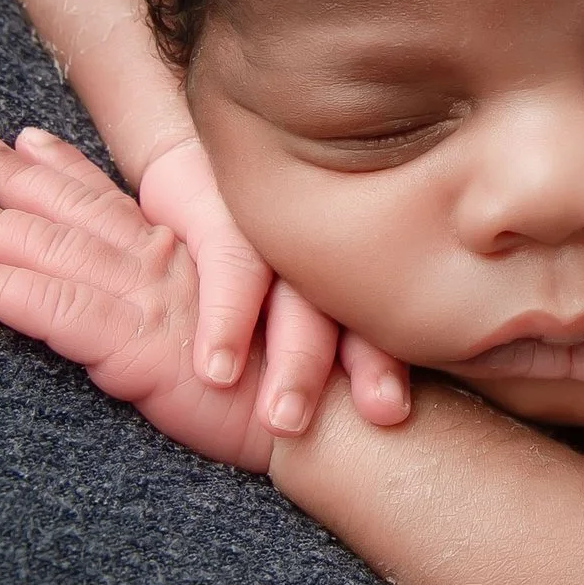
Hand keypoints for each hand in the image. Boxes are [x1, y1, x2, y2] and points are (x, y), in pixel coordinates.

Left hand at [0, 129, 403, 464]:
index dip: (71, 171)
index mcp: (196, 261)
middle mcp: (169, 268)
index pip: (121, 206)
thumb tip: (200, 307)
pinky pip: (57, 312)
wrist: (337, 423)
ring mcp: (151, 302)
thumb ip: (225, 302)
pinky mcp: (138, 345)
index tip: (31, 142)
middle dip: (14, 180)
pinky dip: (5, 292)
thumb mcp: (268, 326)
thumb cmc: (313, 386)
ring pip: (55, 251)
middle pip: (77, 214)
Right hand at [133, 132, 408, 427]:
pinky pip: (229, 264)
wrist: (191, 164)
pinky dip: (225, 320)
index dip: (388, 366)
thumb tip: (392, 411)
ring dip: (297, 359)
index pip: (386, 318)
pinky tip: (219, 372)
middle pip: (357, 308)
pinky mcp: (224, 210)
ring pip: (300, 294)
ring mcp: (278, 228)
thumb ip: (336, 335)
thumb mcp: (294, 287)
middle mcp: (325, 246)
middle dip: (366, 366)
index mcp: (351, 268)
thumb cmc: (249, 245)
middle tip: (378, 415)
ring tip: (285, 420)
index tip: (393, 412)